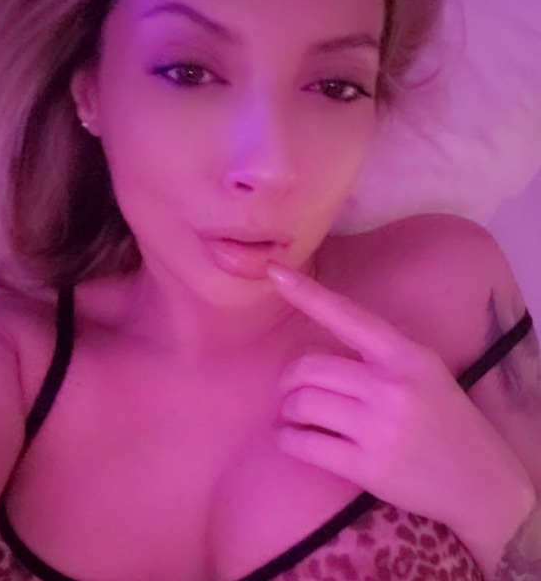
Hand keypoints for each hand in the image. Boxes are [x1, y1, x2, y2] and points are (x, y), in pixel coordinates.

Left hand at [268, 263, 533, 536]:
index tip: (274, 271)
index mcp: (407, 356)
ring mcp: (379, 428)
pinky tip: (294, 437)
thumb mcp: (424, 372)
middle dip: (289, 379)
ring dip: (288, 409)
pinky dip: (287, 438)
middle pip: (309, 366)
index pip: (348, 316)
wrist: (482, 484)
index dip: (307, 293)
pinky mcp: (367, 467)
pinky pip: (302, 443)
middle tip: (293, 390)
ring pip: (301, 403)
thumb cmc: (446, 420)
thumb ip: (377, 355)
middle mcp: (392, 387)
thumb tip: (314, 344)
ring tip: (298, 416)